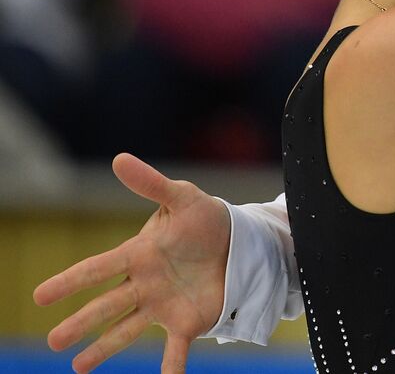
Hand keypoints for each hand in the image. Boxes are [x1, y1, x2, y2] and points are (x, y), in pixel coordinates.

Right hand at [34, 154, 230, 372]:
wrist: (238, 240)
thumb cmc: (204, 218)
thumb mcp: (182, 197)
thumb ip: (151, 184)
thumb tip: (120, 159)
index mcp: (139, 255)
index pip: (98, 269)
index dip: (70, 281)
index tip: (40, 295)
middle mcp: (144, 284)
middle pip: (106, 305)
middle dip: (81, 323)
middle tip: (53, 341)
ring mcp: (162, 305)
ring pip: (126, 330)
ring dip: (103, 348)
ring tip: (78, 368)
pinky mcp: (187, 321)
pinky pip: (175, 349)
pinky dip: (171, 368)